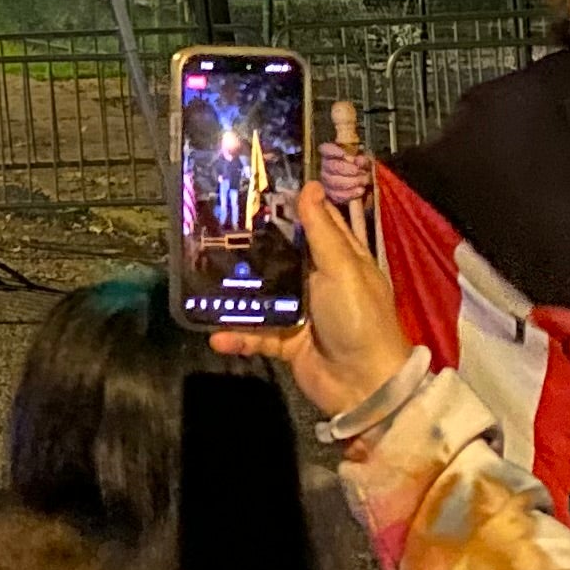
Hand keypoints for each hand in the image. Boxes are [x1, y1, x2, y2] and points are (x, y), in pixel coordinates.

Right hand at [207, 183, 416, 420]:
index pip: (318, 224)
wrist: (364, 385)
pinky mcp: (287, 342)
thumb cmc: (358, 318)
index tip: (259, 185)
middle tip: (217, 226)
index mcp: (342, 260)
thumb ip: (321, 231)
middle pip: (283, 256)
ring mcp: (302, 313)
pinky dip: (238, 336)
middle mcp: (321, 282)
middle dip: (254, 245)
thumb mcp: (342, 268)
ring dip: (239, 293)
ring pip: (264, 295)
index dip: (294, 205)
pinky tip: (217, 335)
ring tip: (205, 280)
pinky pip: (257, 334)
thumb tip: (310, 184)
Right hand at [317, 140, 372, 211]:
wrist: (365, 185)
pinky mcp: (331, 195)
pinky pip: (337, 195)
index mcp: (333, 154)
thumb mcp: (366, 162)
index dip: (332, 151)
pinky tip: (360, 190)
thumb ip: (363, 160)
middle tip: (358, 171)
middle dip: (346, 169)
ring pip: (333, 182)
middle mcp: (326, 166)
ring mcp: (326, 181)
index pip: (326, 149)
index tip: (343, 154)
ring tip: (363, 181)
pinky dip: (350, 193)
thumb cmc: (363, 169)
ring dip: (350, 182)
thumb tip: (358, 160)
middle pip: (331, 166)